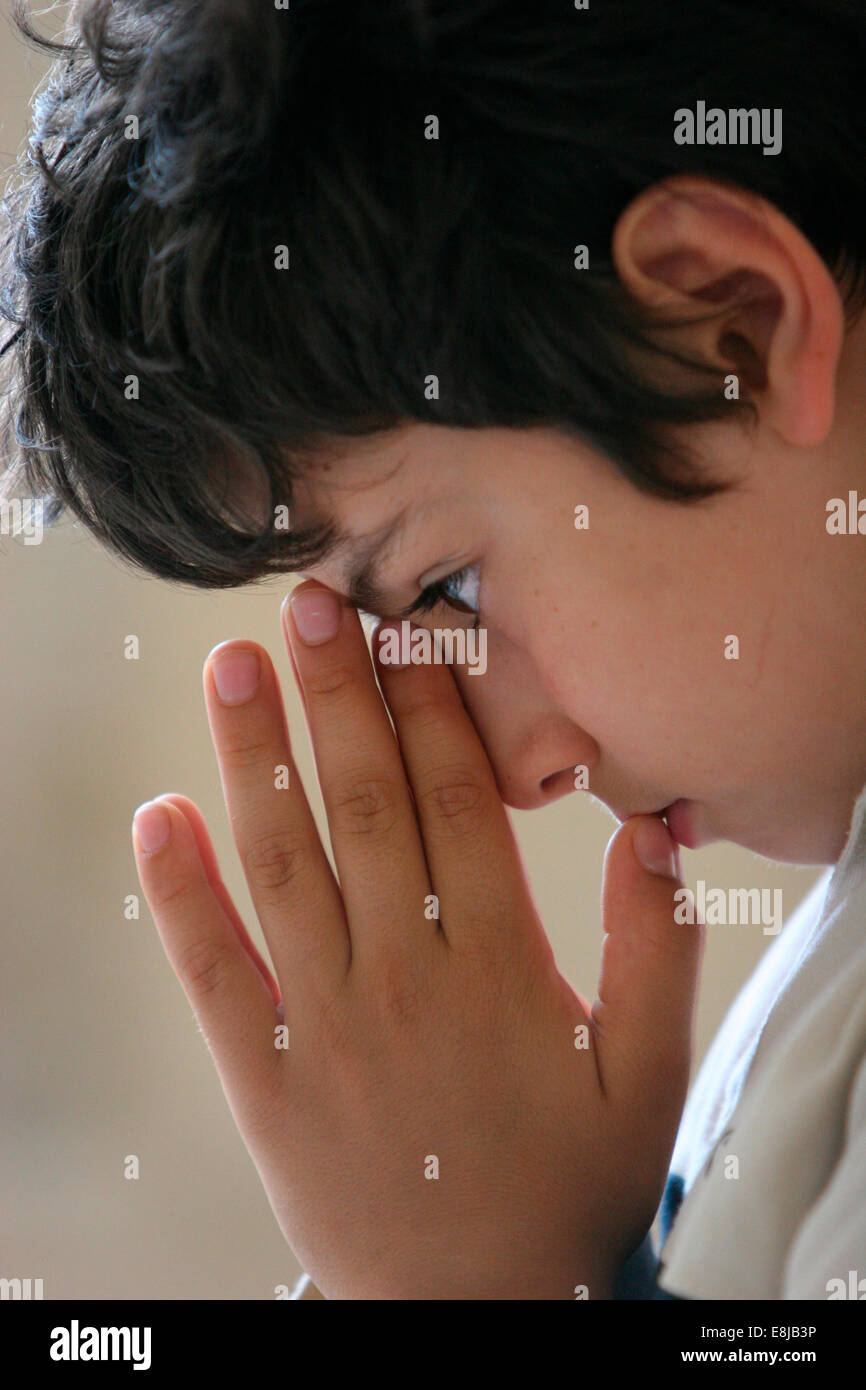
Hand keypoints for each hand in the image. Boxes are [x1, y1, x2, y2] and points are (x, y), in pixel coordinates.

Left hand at [131, 581, 702, 1299]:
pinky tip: (159, 815)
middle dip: (336, 697)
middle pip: (365, 808)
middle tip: (308, 603)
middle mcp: (404, 979)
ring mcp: (324, 1026)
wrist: (476, 1314)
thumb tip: (652, 832)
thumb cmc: (567, 1187)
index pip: (458, 805)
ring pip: (282, 866)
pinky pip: (210, 973)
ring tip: (231, 667)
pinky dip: (179, 893)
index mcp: (499, 968)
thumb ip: (658, 950)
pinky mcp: (263, 1077)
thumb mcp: (647, 1077)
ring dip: (254, 759)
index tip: (404, 629)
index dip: (430, 707)